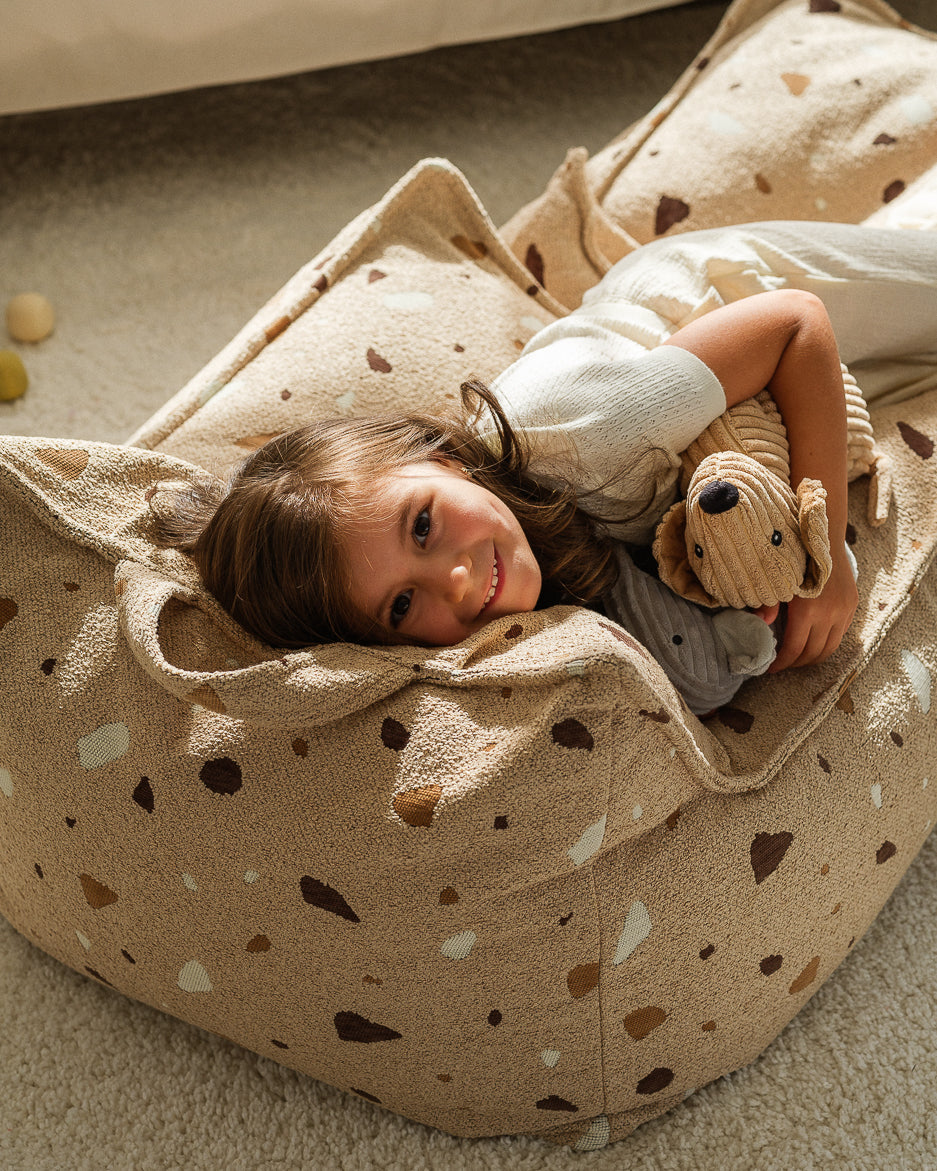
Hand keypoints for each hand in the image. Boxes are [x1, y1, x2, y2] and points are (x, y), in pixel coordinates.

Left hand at [767, 551, 857, 672]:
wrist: (825, 537)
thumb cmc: (795, 559)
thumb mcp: (779, 583)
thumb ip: (770, 605)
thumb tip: (762, 624)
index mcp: (808, 611)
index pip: (795, 649)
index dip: (783, 662)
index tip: (772, 668)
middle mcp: (830, 614)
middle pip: (814, 653)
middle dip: (797, 663)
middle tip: (784, 664)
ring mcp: (844, 610)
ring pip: (831, 647)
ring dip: (814, 657)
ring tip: (799, 658)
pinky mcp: (852, 605)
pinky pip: (841, 633)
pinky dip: (827, 642)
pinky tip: (814, 640)